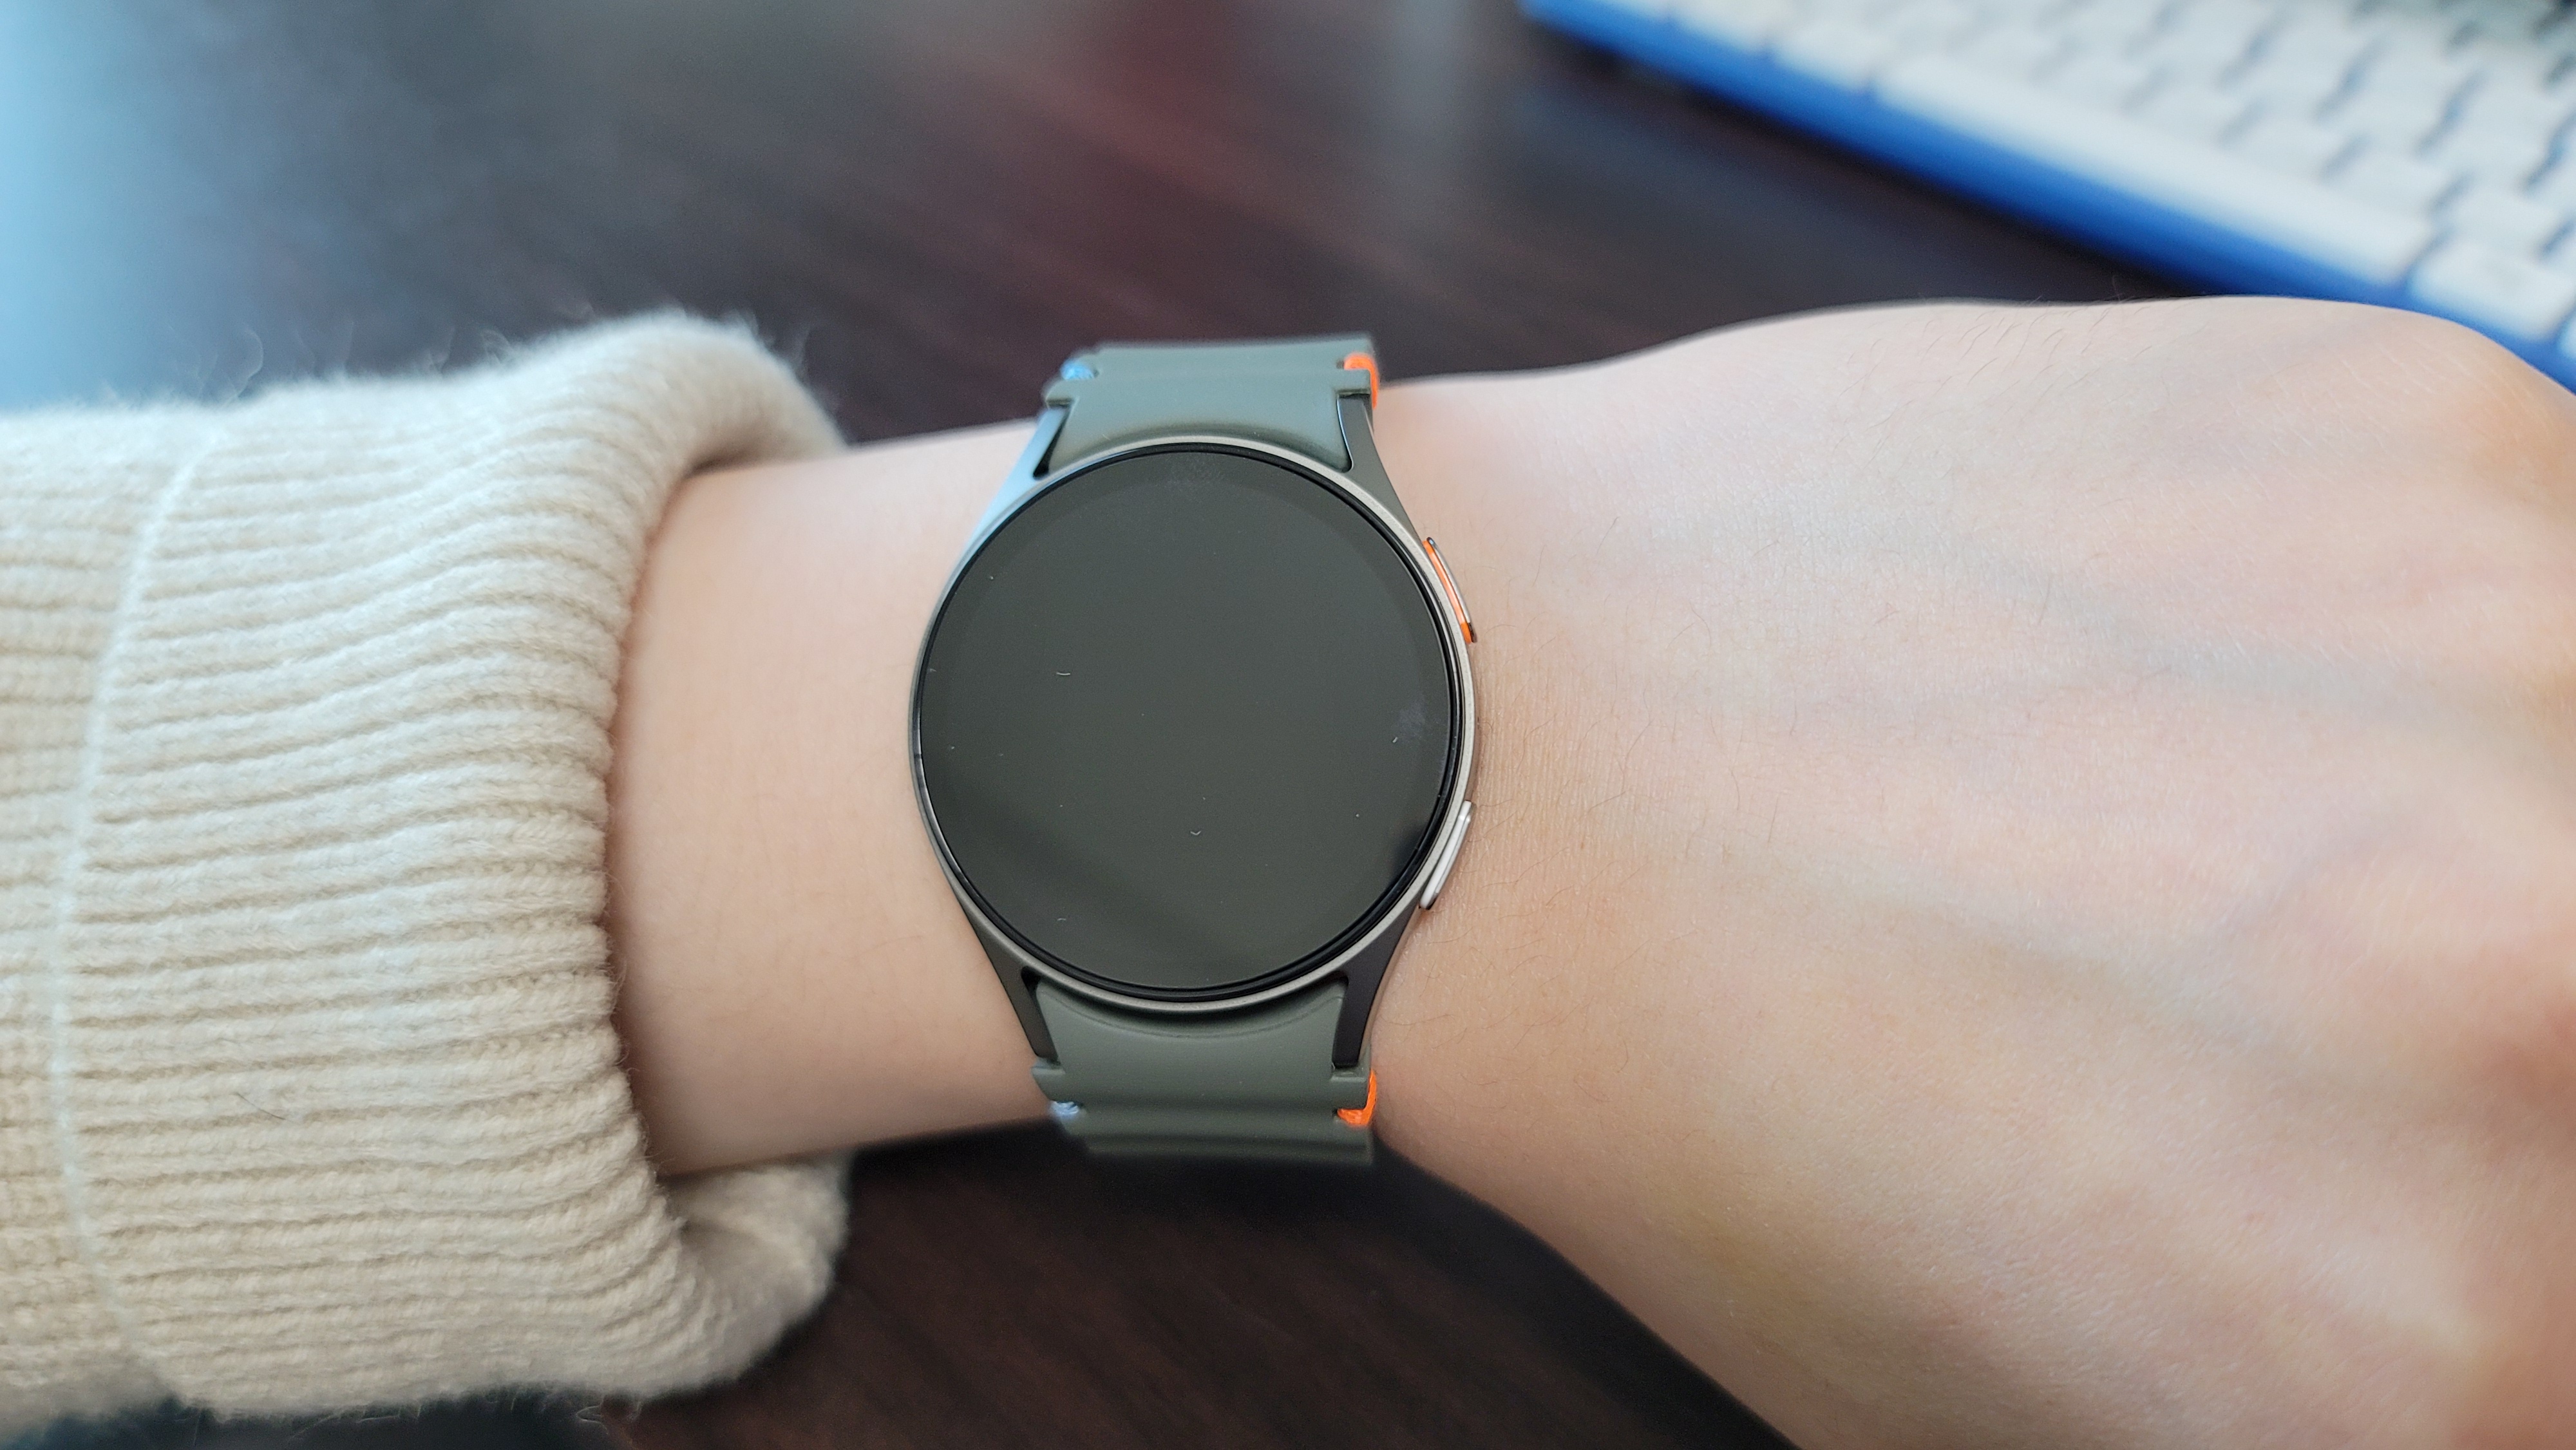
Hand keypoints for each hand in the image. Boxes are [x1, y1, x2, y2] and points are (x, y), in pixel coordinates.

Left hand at [1371, 298, 2575, 1447]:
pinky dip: (2422, 628)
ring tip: (2270, 823)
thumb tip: (2473, 1306)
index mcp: (2446, 1336)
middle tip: (2325, 991)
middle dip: (2499, 1045)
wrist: (1482, 745)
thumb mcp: (2024, 1414)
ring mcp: (2505, 667)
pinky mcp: (2430, 429)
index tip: (2425, 1187)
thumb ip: (2343, 1394)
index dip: (2498, 1242)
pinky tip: (2212, 657)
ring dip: (2498, 810)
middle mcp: (2537, 995)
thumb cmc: (1695, 1104)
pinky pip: (2546, 554)